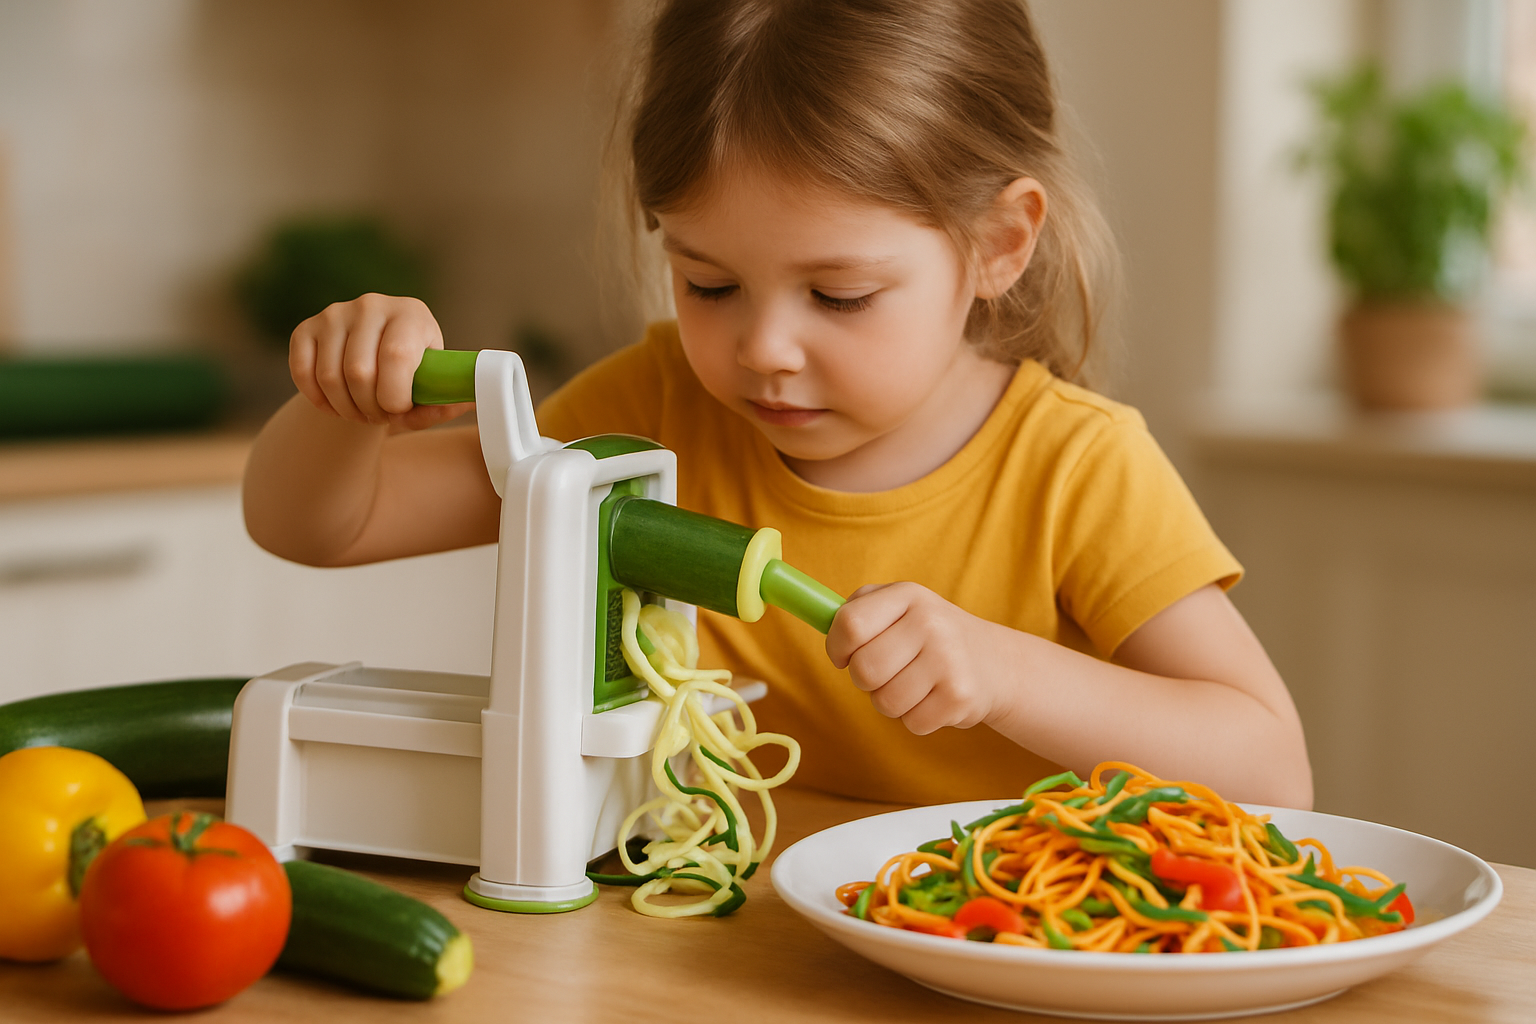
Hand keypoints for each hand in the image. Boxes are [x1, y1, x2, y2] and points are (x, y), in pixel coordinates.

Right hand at [289, 293, 470, 430]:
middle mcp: (372, 305)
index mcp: (412, 313)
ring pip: (330, 377)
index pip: (396, 355)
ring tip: (362, 413)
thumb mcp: (431, 389)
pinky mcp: (306, 327)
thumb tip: (466, 401)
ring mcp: (336, 313)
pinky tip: (335, 405)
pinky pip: (303, 372)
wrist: (372, 363)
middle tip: (380, 417)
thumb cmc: (409, 378)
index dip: (395, 395)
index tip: (399, 411)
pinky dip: (318, 400)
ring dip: (346, 409)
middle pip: (360, 372)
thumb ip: (445, 401)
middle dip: (370, 408)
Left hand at [825, 582, 1014, 735]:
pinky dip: (916, 718)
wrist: (993, 662)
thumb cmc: (927, 636)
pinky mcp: (960, 696)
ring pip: (885, 702)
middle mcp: (929, 622)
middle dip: (867, 680)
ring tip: (914, 685)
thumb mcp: (897, 608)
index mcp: (907, 595)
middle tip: (887, 672)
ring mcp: (948, 659)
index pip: (850, 624)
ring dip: (891, 701)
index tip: (845, 656)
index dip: (838, 647)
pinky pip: (912, 722)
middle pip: (864, 670)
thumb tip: (812, 613)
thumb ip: (855, 611)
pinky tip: (934, 698)